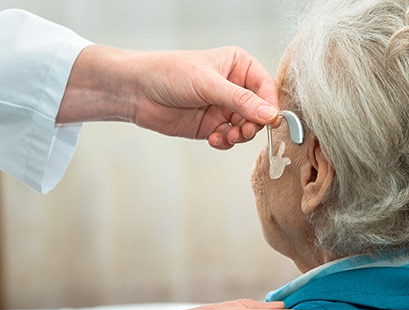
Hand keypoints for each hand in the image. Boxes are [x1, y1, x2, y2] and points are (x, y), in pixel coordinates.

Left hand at [57, 45, 279, 148]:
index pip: (266, 87)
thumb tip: (271, 115)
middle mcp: (235, 86)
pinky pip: (231, 138)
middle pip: (260, 111)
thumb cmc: (168, 74)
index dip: (270, 105)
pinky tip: (213, 139)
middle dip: (252, 125)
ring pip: (247, 127)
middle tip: (241, 132)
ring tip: (225, 136)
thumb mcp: (208, 84)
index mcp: (239, 66)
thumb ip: (241, 101)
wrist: (136, 92)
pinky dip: (226, 142)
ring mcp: (224, 107)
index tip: (269, 121)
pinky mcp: (213, 125)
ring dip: (239, 136)